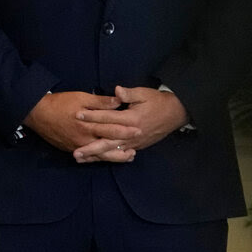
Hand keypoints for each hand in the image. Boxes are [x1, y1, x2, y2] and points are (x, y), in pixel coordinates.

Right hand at [23, 91, 139, 162]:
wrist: (37, 114)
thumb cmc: (60, 103)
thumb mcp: (80, 97)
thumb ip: (100, 102)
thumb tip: (118, 101)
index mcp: (89, 125)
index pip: (112, 129)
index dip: (126, 130)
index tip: (139, 130)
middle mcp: (85, 139)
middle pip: (108, 146)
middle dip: (123, 148)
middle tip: (136, 151)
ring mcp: (79, 146)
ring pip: (100, 155)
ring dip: (114, 157)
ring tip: (127, 157)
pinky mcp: (72, 149)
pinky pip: (90, 156)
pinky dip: (100, 158)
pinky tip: (106, 157)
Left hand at [73, 85, 188, 161]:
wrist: (175, 113)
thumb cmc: (157, 101)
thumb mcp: (143, 93)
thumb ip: (129, 94)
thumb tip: (117, 91)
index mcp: (131, 119)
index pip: (108, 118)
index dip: (92, 116)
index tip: (77, 115)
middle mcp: (131, 134)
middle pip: (108, 142)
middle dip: (91, 148)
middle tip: (75, 153)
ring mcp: (134, 142)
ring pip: (113, 151)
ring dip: (97, 155)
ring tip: (81, 159)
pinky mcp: (137, 146)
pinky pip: (120, 154)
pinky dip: (108, 157)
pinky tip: (98, 160)